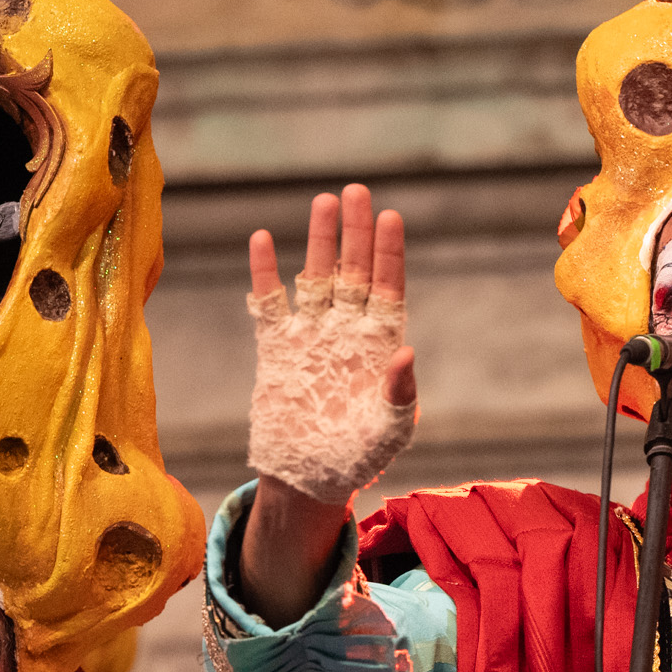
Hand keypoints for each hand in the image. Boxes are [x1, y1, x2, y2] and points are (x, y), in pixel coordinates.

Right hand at [245, 183, 417, 504]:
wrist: (307, 480)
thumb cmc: (358, 459)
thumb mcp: (390, 431)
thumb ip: (400, 393)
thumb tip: (406, 351)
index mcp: (379, 346)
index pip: (387, 288)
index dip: (388, 254)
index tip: (390, 218)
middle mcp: (346, 332)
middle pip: (353, 271)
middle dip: (356, 233)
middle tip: (357, 191)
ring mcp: (310, 336)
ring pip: (315, 277)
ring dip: (320, 242)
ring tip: (324, 201)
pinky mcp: (276, 349)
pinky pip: (269, 304)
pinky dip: (265, 273)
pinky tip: (264, 239)